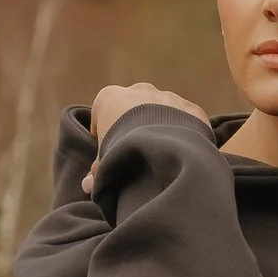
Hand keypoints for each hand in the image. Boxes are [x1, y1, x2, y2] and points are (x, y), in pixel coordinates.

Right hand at [82, 83, 211, 195]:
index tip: (110, 155)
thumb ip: (97, 172)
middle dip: (135, 129)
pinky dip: (185, 135)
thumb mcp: (104, 165)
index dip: (105, 138)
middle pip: (133, 111)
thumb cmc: (123, 153)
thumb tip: (87, 186)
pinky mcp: (191, 109)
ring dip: (161, 130)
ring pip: (162, 114)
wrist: (164, 147)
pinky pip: (186, 122)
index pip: (102, 118)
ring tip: (163, 156)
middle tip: (138, 155)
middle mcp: (138, 90)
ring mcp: (167, 96)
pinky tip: (183, 154)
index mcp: (109, 98)